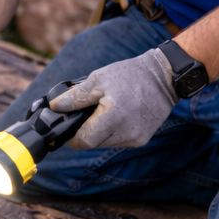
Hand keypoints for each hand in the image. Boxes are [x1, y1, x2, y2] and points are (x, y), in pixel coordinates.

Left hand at [49, 47, 176, 147]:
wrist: (163, 76)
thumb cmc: (130, 75)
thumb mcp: (98, 80)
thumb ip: (74, 97)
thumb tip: (54, 107)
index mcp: (113, 119)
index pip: (84, 141)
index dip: (72, 137)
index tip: (67, 128)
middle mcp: (126, 134)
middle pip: (94, 143)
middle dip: (86, 132)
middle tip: (86, 115)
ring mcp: (135, 138)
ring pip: (106, 143)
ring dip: (99, 132)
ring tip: (103, 112)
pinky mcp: (142, 139)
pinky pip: (120, 140)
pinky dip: (113, 131)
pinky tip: (117, 116)